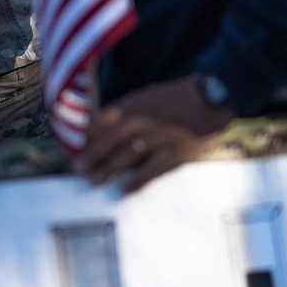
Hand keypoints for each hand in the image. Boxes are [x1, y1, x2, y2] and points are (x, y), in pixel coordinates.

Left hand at [77, 76, 233, 191]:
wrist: (212, 98)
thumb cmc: (177, 98)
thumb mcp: (148, 96)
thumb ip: (127, 110)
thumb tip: (100, 124)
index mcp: (135, 104)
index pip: (105, 120)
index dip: (88, 136)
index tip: (74, 148)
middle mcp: (144, 120)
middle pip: (112, 139)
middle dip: (93, 155)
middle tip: (78, 169)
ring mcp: (159, 137)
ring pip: (128, 155)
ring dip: (108, 169)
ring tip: (93, 181)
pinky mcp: (175, 152)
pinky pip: (152, 169)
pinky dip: (137, 181)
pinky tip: (124, 191)